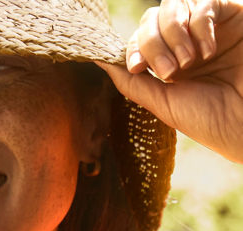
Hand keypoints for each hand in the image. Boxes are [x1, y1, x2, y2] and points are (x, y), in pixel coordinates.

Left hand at [97, 0, 242, 162]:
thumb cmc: (210, 121)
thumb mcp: (163, 103)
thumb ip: (132, 82)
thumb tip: (99, 59)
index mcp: (169, 63)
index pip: (140, 38)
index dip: (133, 48)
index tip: (138, 68)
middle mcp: (187, 42)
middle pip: (151, 19)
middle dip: (152, 43)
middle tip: (170, 72)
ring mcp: (209, 26)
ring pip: (173, 6)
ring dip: (172, 34)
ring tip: (189, 63)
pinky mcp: (232, 14)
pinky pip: (204, 1)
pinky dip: (199, 24)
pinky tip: (208, 50)